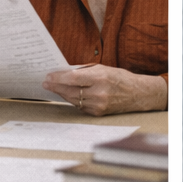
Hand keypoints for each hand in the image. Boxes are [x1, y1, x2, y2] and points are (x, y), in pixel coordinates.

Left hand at [43, 65, 165, 115]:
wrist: (137, 94)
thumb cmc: (120, 78)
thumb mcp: (103, 68)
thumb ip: (84, 71)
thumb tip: (64, 72)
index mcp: (100, 78)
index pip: (73, 79)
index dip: (58, 78)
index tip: (48, 76)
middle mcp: (99, 93)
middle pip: (70, 91)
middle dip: (56, 86)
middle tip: (46, 83)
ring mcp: (98, 105)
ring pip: (73, 100)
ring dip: (62, 93)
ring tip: (53, 88)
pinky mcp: (97, 113)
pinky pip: (79, 106)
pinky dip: (72, 100)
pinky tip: (67, 94)